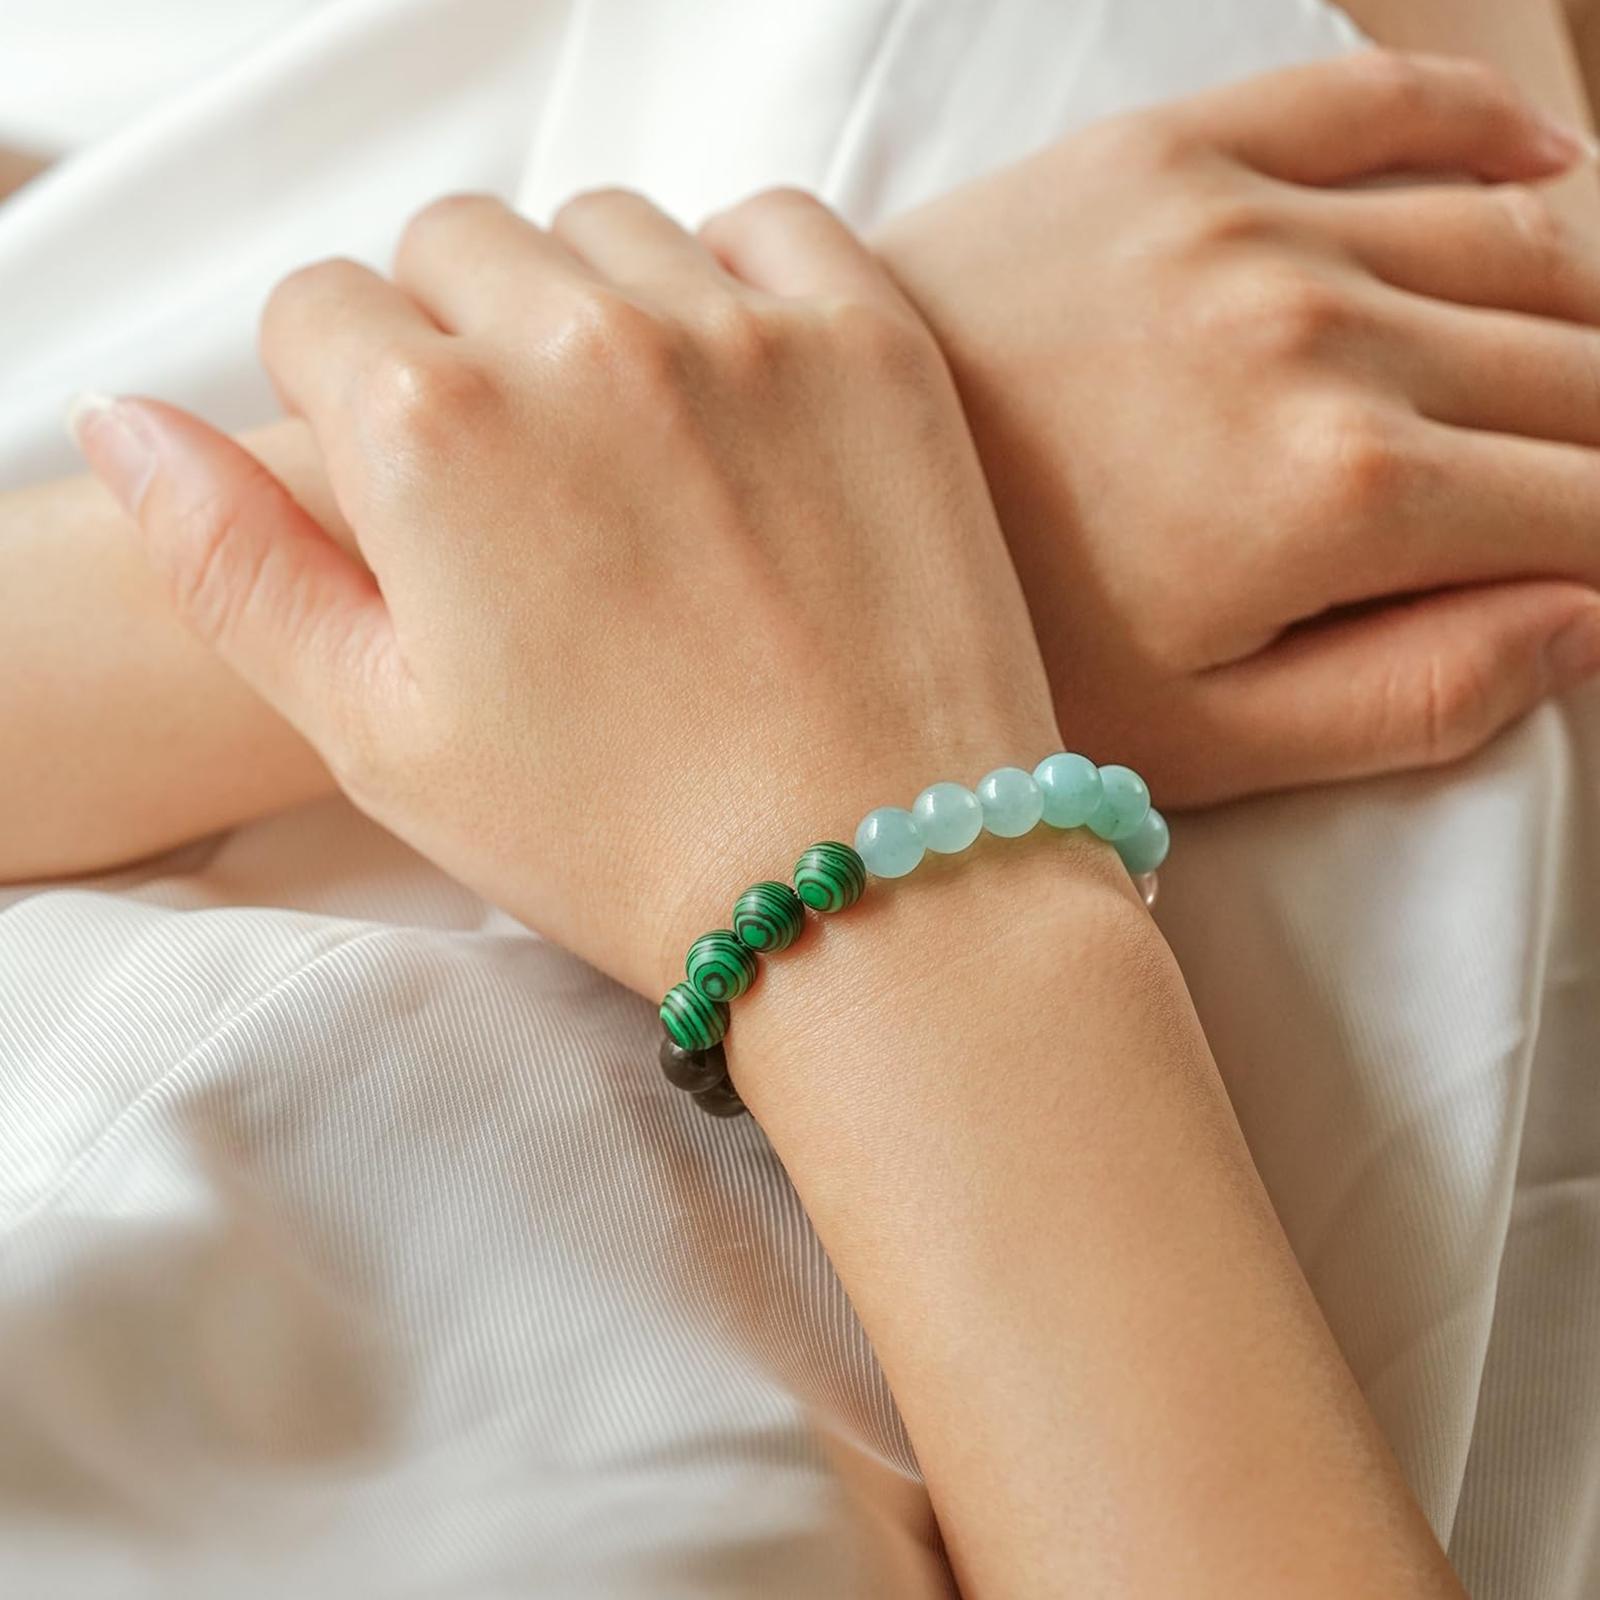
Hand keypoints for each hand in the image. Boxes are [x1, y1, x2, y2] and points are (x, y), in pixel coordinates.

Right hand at [70, 191, 1066, 993]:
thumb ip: (231, 560)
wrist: (872, 883)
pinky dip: (733, 278)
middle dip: (455, 342)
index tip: (412, 492)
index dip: (344, 403)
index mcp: (426, 431)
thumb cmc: (618, 835)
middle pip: (453, 247)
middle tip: (523, 481)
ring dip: (588, 305)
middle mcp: (577, 340)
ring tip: (633, 447)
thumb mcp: (377, 734)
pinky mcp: (873, 339)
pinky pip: (765, 221)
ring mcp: (740, 327)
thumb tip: (119, 418)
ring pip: (602, 227)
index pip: (317, 311)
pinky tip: (738, 392)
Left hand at [837, 51, 1599, 800]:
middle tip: (1564, 495)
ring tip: (1558, 391)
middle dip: (1595, 448)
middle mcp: (1323, 330)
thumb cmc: (986, 647)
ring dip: (1574, 320)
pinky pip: (1377, 104)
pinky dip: (1489, 128)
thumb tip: (1591, 623)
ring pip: (1518, 241)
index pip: (1591, 507)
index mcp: (1342, 493)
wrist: (788, 514)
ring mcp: (1242, 221)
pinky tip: (1541, 169)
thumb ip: (1419, 693)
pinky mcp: (1162, 152)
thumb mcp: (1201, 738)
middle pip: (1577, 372)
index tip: (1583, 572)